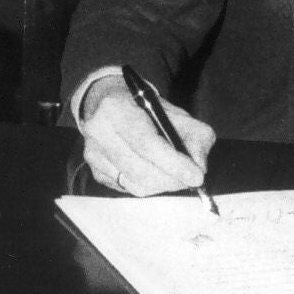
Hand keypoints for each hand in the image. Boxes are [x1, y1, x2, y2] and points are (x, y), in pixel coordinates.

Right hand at [78, 74, 215, 196]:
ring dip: (163, 184)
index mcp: (116, 109)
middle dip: (173, 179)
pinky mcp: (96, 171)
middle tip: (191, 179)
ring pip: (137, 185)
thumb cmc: (146, 110)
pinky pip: (130, 189)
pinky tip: (154, 172)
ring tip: (175, 175)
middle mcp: (98, 131)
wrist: (109, 104)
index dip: (173, 163)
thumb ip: (196, 136)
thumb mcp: (176, 113)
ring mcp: (93, 154)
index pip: (146, 143)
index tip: (197, 177)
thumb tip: (199, 167)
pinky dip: (150, 185)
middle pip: (141, 170)